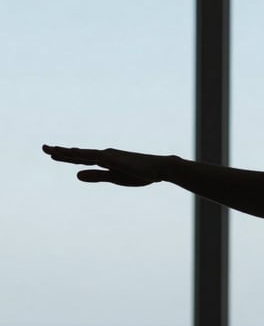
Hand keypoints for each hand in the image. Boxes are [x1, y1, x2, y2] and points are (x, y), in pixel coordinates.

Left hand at [42, 145, 170, 186]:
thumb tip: (76, 175)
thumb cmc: (139, 173)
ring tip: (53, 150)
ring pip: (84, 154)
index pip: (80, 158)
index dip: (64, 156)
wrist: (159, 168)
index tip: (50, 153)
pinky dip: (84, 155)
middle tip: (43, 148)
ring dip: (69, 152)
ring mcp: (109, 155)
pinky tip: (74, 153)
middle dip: (60, 151)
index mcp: (104, 160)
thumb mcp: (115, 178)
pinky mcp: (116, 159)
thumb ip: (96, 176)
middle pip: (78, 153)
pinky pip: (97, 157)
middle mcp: (104, 154)